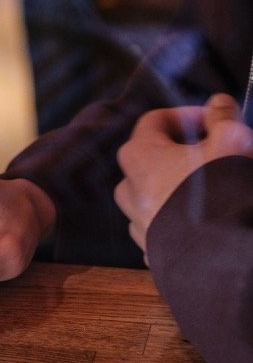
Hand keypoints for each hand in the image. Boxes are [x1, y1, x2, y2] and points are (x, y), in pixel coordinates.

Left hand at [115, 94, 252, 257]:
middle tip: (213, 155)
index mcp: (141, 157)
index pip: (153, 121)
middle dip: (180, 154)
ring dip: (177, 189)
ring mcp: (140, 225)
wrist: (224, 259)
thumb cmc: (223, 194)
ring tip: (211, 192)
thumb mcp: (231, 143)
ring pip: (153, 197)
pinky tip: (206, 223)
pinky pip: (162, 229)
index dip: (185, 115)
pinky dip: (179, 222)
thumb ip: (223, 118)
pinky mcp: (154, 253)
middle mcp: (131, 190)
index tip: (212, 120)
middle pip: (149, 159)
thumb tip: (218, 104)